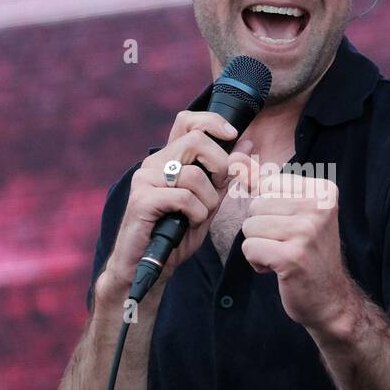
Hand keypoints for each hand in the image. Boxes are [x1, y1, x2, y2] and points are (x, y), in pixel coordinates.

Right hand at [96, 111, 252, 305]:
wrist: (148, 268)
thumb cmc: (176, 236)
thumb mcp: (208, 203)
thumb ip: (225, 176)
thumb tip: (247, 145)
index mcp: (168, 160)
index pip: (187, 121)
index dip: (212, 122)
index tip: (232, 135)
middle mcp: (154, 164)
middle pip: (196, 141)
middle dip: (220, 166)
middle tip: (219, 190)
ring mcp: (145, 180)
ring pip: (194, 174)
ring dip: (208, 201)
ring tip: (200, 217)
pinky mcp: (142, 200)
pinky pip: (183, 197)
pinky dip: (196, 213)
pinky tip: (189, 224)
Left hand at [237, 162, 355, 332]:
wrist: (330, 299)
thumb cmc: (307, 253)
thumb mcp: (290, 212)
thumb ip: (261, 182)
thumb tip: (234, 157)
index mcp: (323, 190)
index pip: (268, 185)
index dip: (270, 211)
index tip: (293, 228)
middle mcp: (319, 207)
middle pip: (257, 205)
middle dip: (263, 229)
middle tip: (289, 246)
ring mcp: (308, 232)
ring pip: (250, 226)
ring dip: (259, 246)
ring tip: (283, 256)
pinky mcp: (293, 257)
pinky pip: (250, 248)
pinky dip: (257, 261)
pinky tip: (278, 269)